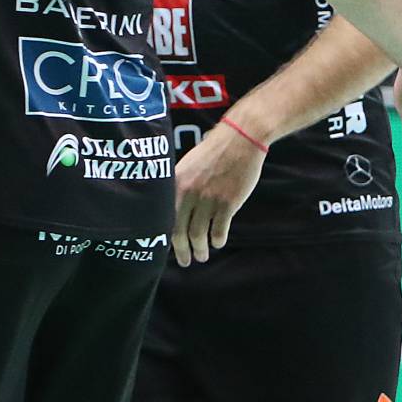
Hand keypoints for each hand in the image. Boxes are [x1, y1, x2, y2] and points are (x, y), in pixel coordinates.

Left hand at [171, 121, 265, 265]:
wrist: (238, 141)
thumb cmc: (211, 153)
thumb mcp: (186, 166)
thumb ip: (177, 187)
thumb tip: (171, 210)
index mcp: (175, 184)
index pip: (164, 218)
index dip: (165, 237)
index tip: (166, 248)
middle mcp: (188, 194)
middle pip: (180, 231)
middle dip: (182, 250)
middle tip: (186, 261)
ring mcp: (208, 199)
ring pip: (199, 234)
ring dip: (200, 249)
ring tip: (202, 256)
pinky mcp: (228, 203)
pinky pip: (220, 229)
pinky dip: (218, 239)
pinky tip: (218, 242)